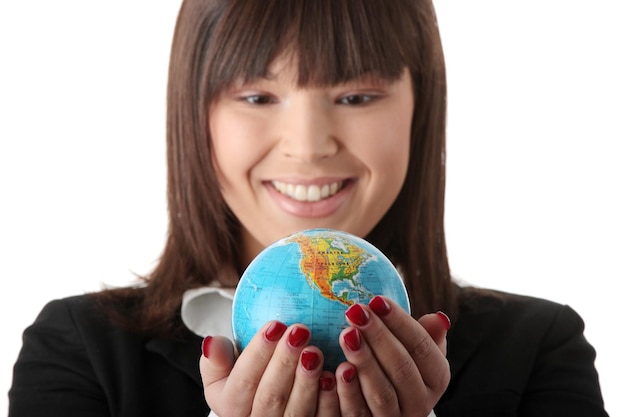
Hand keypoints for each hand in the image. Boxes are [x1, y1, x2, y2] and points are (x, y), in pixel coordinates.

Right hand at [199, 322, 339, 416]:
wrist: (258, 411)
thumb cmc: (242, 385)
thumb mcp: (220, 376)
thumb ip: (215, 361)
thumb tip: (213, 341)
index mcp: (231, 408)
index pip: (244, 380)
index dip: (259, 353)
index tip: (275, 325)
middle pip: (271, 396)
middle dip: (285, 361)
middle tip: (299, 331)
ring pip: (296, 411)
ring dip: (307, 380)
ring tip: (315, 350)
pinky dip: (327, 401)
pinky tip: (333, 376)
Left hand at [334, 296, 449, 416]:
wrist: (381, 407)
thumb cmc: (397, 365)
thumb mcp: (416, 352)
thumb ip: (426, 336)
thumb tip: (438, 318)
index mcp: (436, 377)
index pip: (422, 346)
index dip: (400, 322)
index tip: (377, 300)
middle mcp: (421, 402)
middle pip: (402, 368)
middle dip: (378, 337)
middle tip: (356, 311)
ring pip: (381, 393)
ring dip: (364, 362)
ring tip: (346, 334)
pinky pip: (359, 413)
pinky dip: (348, 392)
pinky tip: (336, 369)